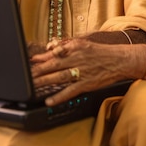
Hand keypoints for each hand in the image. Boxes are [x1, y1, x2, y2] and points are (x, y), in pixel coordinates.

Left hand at [30, 38, 145, 105]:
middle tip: (26, 74)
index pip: (54, 52)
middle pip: (53, 65)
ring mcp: (82, 71)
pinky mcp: (86, 83)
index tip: (29, 61)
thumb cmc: (101, 53)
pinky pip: (70, 91)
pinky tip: (49, 100)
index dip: (40, 58)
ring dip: (44, 82)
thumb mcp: (84, 45)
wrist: (120, 60)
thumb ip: (67, 47)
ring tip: (32, 86)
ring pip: (59, 77)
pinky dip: (59, 96)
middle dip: (38, 70)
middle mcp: (77, 58)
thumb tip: (51, 50)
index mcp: (75, 47)